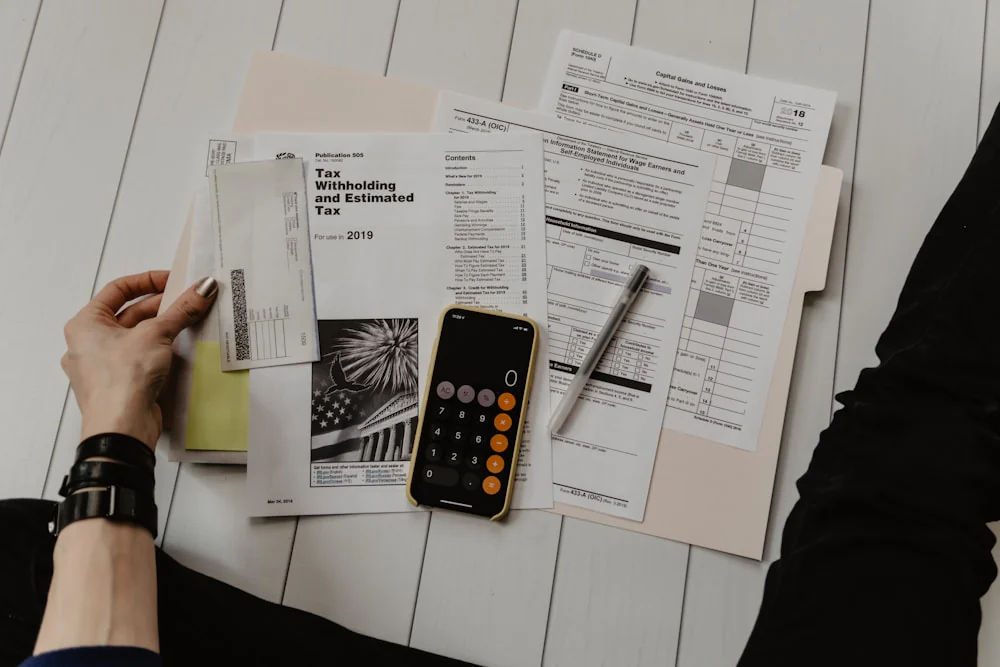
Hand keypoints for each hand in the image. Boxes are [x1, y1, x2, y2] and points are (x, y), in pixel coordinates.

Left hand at [61, 271, 217, 448]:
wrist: (121, 428)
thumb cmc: (120, 382)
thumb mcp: (156, 334)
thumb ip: (181, 310)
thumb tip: (201, 289)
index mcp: (84, 324)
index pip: (118, 290)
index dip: (148, 281)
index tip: (173, 280)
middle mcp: (89, 344)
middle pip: (129, 314)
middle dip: (161, 306)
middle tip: (188, 301)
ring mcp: (103, 366)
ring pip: (137, 337)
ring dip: (162, 328)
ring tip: (188, 321)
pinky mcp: (120, 384)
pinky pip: (141, 358)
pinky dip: (159, 350)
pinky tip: (178, 348)